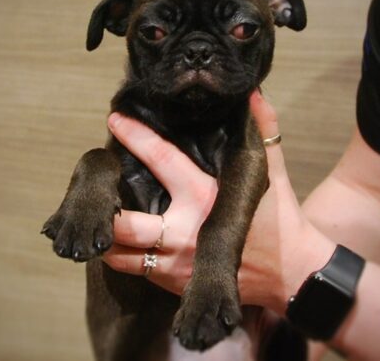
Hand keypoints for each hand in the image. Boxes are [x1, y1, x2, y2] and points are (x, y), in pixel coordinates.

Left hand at [103, 91, 334, 313]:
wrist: (290, 272)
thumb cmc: (278, 218)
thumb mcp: (272, 172)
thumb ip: (263, 129)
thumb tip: (253, 94)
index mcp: (203, 197)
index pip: (161, 160)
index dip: (135, 137)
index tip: (114, 121)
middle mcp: (183, 232)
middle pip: (125, 225)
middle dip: (101, 207)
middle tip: (89, 187)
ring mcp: (177, 265)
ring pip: (121, 256)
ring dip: (105, 238)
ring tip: (95, 217)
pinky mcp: (176, 285)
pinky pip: (137, 271)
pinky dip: (122, 257)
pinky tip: (115, 241)